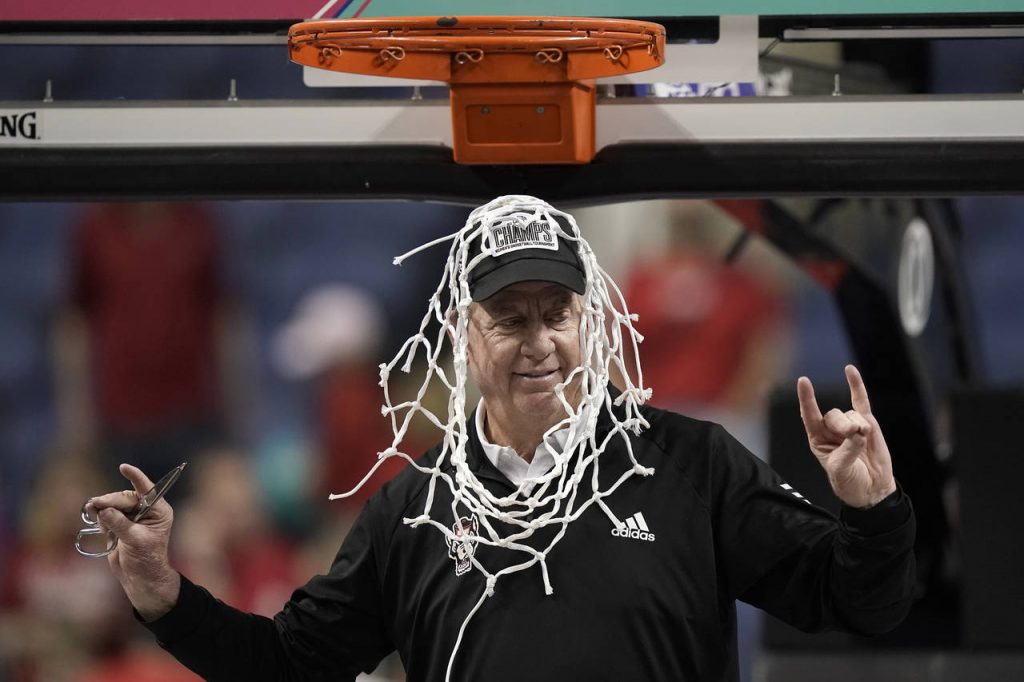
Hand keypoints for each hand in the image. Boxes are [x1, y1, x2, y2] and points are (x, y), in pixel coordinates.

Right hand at [86, 463, 180, 620]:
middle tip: (95, 505)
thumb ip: (120, 524)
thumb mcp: (135, 541)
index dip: (136, 477)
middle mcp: (147, 511)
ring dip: (102, 506)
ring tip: (91, 509)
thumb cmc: (147, 560)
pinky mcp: (120, 525)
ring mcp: (133, 517)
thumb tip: (104, 510)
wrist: (140, 578)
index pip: (147, 490)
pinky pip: (108, 514)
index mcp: (159, 511)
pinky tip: (99, 524)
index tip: (124, 467)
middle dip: (110, 500)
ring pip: (114, 504)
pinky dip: (101, 517)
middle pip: (125, 498)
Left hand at [797, 365, 896, 508]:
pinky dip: (857, 386)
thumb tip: (860, 430)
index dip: (807, 399)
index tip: (804, 381)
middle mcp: (830, 429)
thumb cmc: (849, 481)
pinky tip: (850, 370)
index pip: (809, 415)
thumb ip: (849, 449)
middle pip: (833, 416)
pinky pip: (861, 401)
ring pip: (851, 414)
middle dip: (844, 425)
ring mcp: (849, 424)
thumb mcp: (842, 469)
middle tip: (854, 435)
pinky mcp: (867, 423)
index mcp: (817, 439)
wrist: (871, 489)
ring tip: (864, 439)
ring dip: (858, 425)